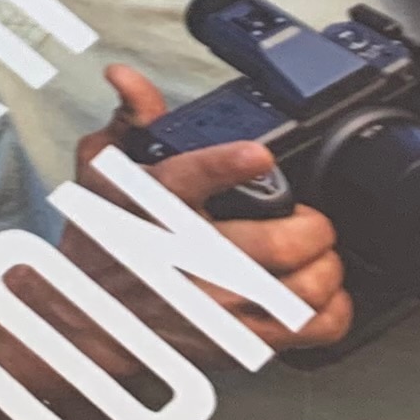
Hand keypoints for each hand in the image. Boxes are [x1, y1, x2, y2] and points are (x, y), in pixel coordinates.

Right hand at [70, 65, 353, 354]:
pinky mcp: (236, 340)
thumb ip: (131, 120)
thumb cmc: (102, 242)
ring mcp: (216, 306)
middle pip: (274, 245)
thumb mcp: (102, 171)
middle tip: (311, 218)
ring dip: (325, 266)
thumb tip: (127, 78)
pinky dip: (331, 310)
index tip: (256, 154)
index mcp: (158, 207)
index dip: (228, 166)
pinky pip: (307, 330)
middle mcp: (190, 259)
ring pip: (301, 291)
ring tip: (318, 253)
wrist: (88, 319)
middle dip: (313, 226)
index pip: (190, 181)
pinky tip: (322, 293)